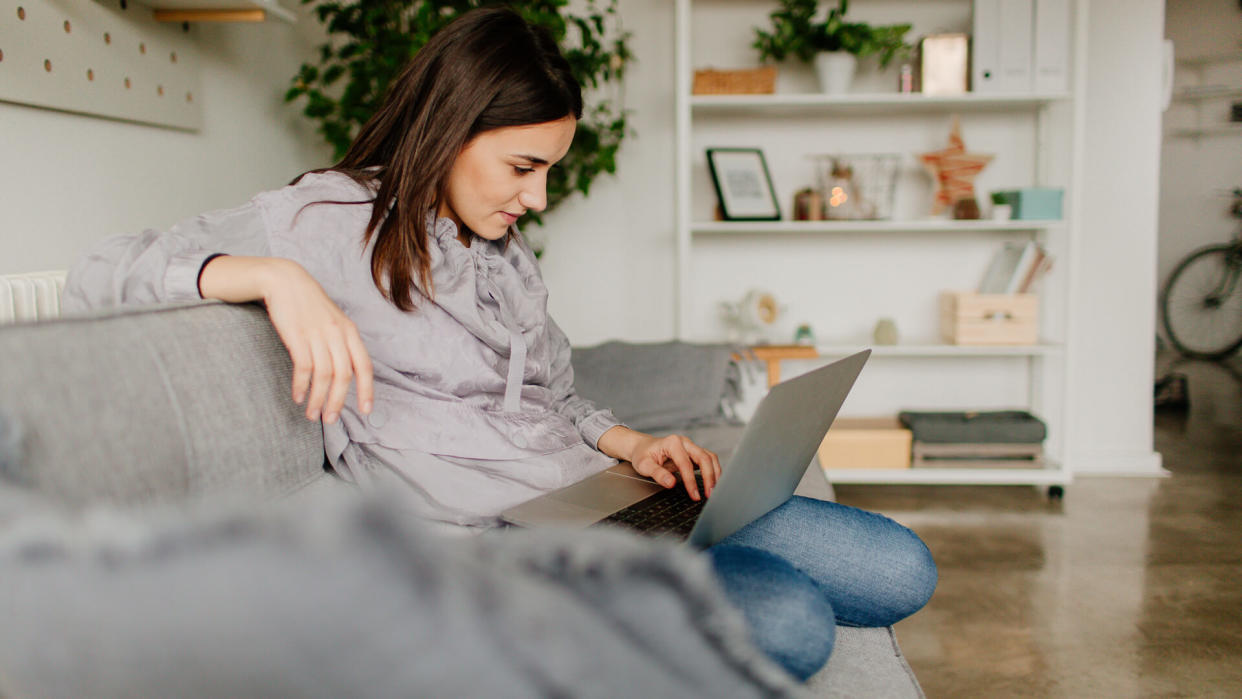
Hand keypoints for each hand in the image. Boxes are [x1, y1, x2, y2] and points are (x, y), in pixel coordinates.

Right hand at [257, 259, 373, 423]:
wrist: (284, 280)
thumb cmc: (308, 305)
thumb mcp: (333, 320)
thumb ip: (341, 343)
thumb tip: (345, 373)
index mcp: (350, 331)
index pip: (364, 366)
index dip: (367, 390)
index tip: (365, 410)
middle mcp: (337, 334)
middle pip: (344, 376)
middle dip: (338, 402)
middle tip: (330, 420)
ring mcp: (318, 334)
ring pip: (324, 375)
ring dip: (318, 399)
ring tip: (312, 414)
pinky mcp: (297, 336)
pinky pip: (304, 368)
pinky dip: (302, 386)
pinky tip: (298, 397)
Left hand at [627, 434, 721, 500]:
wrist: (643, 447)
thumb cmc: (643, 455)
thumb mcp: (644, 465)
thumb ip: (657, 474)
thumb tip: (672, 483)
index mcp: (672, 443)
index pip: (686, 463)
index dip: (691, 481)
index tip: (695, 495)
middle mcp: (684, 442)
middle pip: (704, 457)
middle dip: (709, 477)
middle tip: (710, 494)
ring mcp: (691, 447)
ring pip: (710, 457)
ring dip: (715, 473)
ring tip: (714, 490)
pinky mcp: (694, 453)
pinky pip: (708, 460)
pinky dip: (713, 471)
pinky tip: (713, 483)